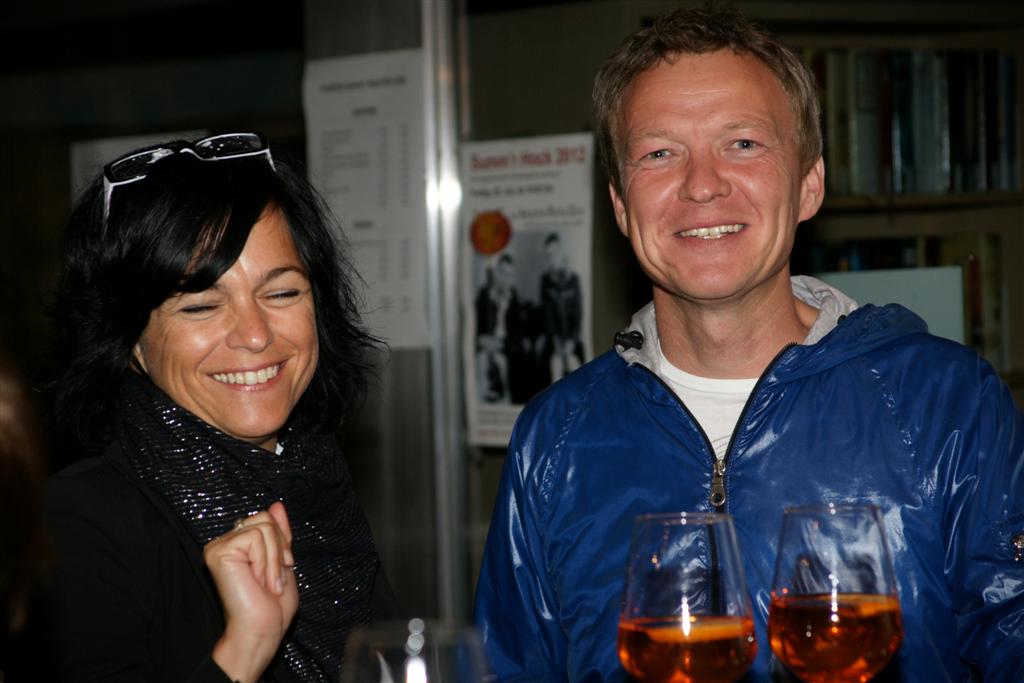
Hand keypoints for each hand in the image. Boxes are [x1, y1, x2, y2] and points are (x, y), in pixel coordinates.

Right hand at [204, 501, 298, 682]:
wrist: (262, 630)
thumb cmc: (272, 606)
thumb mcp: (281, 560)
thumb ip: (278, 533)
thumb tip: (276, 505)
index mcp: (238, 544)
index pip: (267, 519)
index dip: (281, 542)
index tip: (282, 568)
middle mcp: (224, 542)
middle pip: (265, 519)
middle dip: (279, 549)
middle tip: (275, 578)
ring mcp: (218, 546)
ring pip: (263, 528)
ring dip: (274, 560)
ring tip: (268, 583)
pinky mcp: (217, 552)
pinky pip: (255, 537)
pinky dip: (266, 561)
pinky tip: (258, 581)